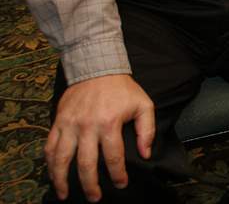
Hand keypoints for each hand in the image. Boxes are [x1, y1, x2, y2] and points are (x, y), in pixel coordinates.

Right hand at [44, 74, 154, 201]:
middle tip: (95, 198)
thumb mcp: (143, 104)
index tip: (121, 184)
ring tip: (65, 194)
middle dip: (90, 184)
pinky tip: (54, 174)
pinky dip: (50, 163)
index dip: (118, 174)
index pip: (113, 157)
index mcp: (109, 123)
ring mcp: (69, 124)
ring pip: (62, 158)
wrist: (97, 68)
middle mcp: (87, 126)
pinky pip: (50, 147)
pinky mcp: (58, 122)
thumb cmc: (123, 89)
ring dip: (62, 179)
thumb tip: (145, 154)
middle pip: (86, 163)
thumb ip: (147, 130)